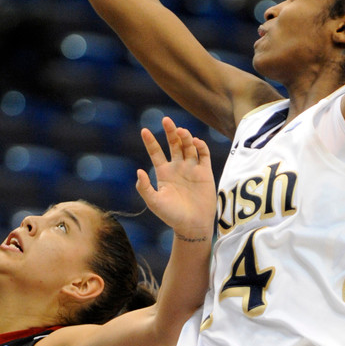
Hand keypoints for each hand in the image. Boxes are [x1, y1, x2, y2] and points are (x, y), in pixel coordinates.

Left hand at [135, 117, 215, 241]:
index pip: (156, 152)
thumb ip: (145, 188)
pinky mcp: (205, 172)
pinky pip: (203, 155)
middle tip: (166, 120)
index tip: (144, 130)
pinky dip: (200, 146)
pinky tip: (195, 142)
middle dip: (170, 132)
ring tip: (181, 131)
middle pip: (173, 144)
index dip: (150, 141)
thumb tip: (139, 171)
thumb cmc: (171, 216)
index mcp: (163, 172)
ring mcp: (191, 168)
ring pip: (188, 146)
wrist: (192, 225)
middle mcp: (177, 167)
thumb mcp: (154, 202)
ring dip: (185, 137)